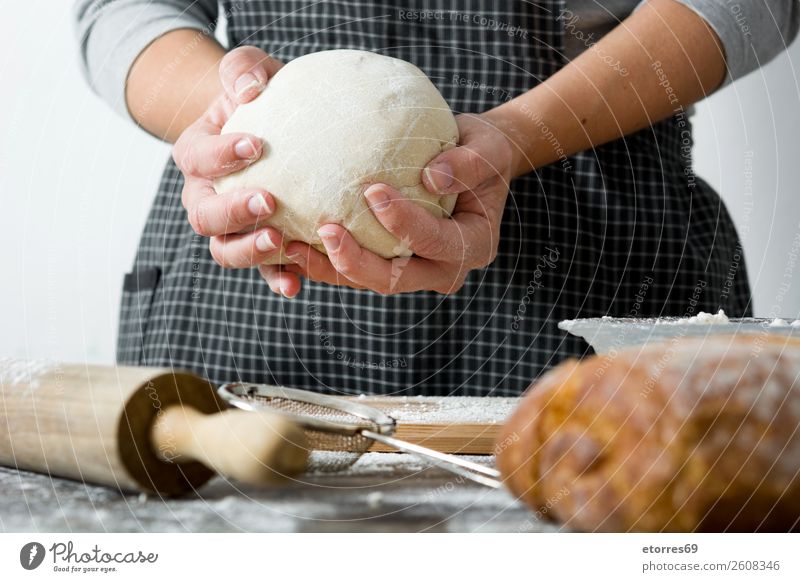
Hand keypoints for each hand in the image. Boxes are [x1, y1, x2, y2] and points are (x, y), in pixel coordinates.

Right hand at [172, 47, 302, 294]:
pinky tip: (296, 284)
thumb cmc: (262, 96)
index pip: (196, 157)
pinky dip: (276, 278)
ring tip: (278, 241)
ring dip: (249, 250)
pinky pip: (263, 270)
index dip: (219, 155)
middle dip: (232, 212)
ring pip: (224, 250)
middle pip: (203, 215)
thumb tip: (251, 88)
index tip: (255, 145)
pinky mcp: (261, 248)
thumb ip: (243, 68)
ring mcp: (231, 228)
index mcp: (197, 155)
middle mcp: (205, 197)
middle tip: (268, 200)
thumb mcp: (250, 71)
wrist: (275, 129)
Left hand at [273, 113, 513, 294]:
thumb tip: (432, 177)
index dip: (405, 223)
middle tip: (324, 230)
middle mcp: (443, 269)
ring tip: (291, 245)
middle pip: (396, 279)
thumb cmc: (482, 151)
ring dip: (330, 268)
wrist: (473, 165)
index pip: (436, 242)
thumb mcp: (487, 148)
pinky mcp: (390, 265)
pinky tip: (292, 241)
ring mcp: (414, 273)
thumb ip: (468, 163)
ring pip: (368, 281)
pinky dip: (324, 260)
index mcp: (473, 245)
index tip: (373, 190)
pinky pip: (354, 269)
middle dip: (357, 261)